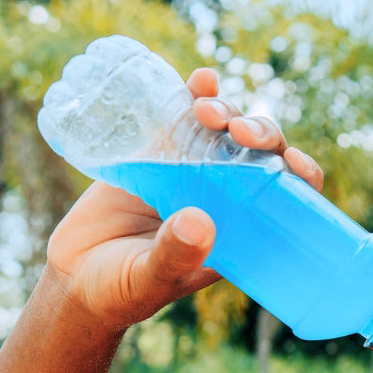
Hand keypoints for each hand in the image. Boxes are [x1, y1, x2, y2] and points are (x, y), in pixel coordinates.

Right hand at [45, 68, 326, 329]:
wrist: (72, 276)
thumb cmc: (119, 292)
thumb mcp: (148, 280)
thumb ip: (173, 256)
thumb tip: (200, 222)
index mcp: (237, 230)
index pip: (286, 198)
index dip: (300, 175)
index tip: (293, 162)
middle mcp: (222, 197)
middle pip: (261, 154)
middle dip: (261, 134)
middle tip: (239, 131)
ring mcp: (190, 172)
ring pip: (226, 130)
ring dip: (228, 111)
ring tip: (206, 109)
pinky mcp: (156, 154)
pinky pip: (183, 118)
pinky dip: (196, 94)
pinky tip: (201, 79)